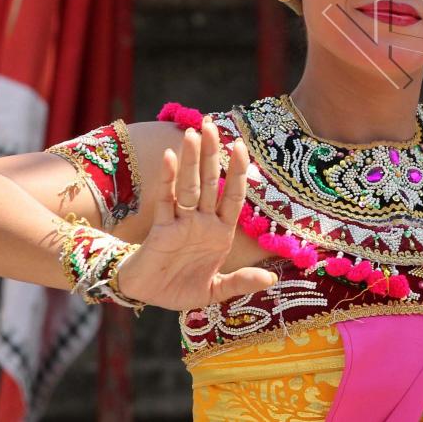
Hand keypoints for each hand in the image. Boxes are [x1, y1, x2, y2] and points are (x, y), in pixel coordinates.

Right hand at [115, 115, 277, 310]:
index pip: (232, 195)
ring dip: (191, 160)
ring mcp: (182, 222)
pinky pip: (166, 200)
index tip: (241, 146)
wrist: (149, 297)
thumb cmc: (183, 288)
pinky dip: (167, 179)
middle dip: (212, 154)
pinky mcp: (161, 228)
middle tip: (212, 126)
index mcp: (220, 231)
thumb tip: (272, 278)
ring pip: (189, 186)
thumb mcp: (217, 290)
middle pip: (209, 182)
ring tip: (194, 133)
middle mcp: (202, 221)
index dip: (237, 172)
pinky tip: (170, 157)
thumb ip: (242, 282)